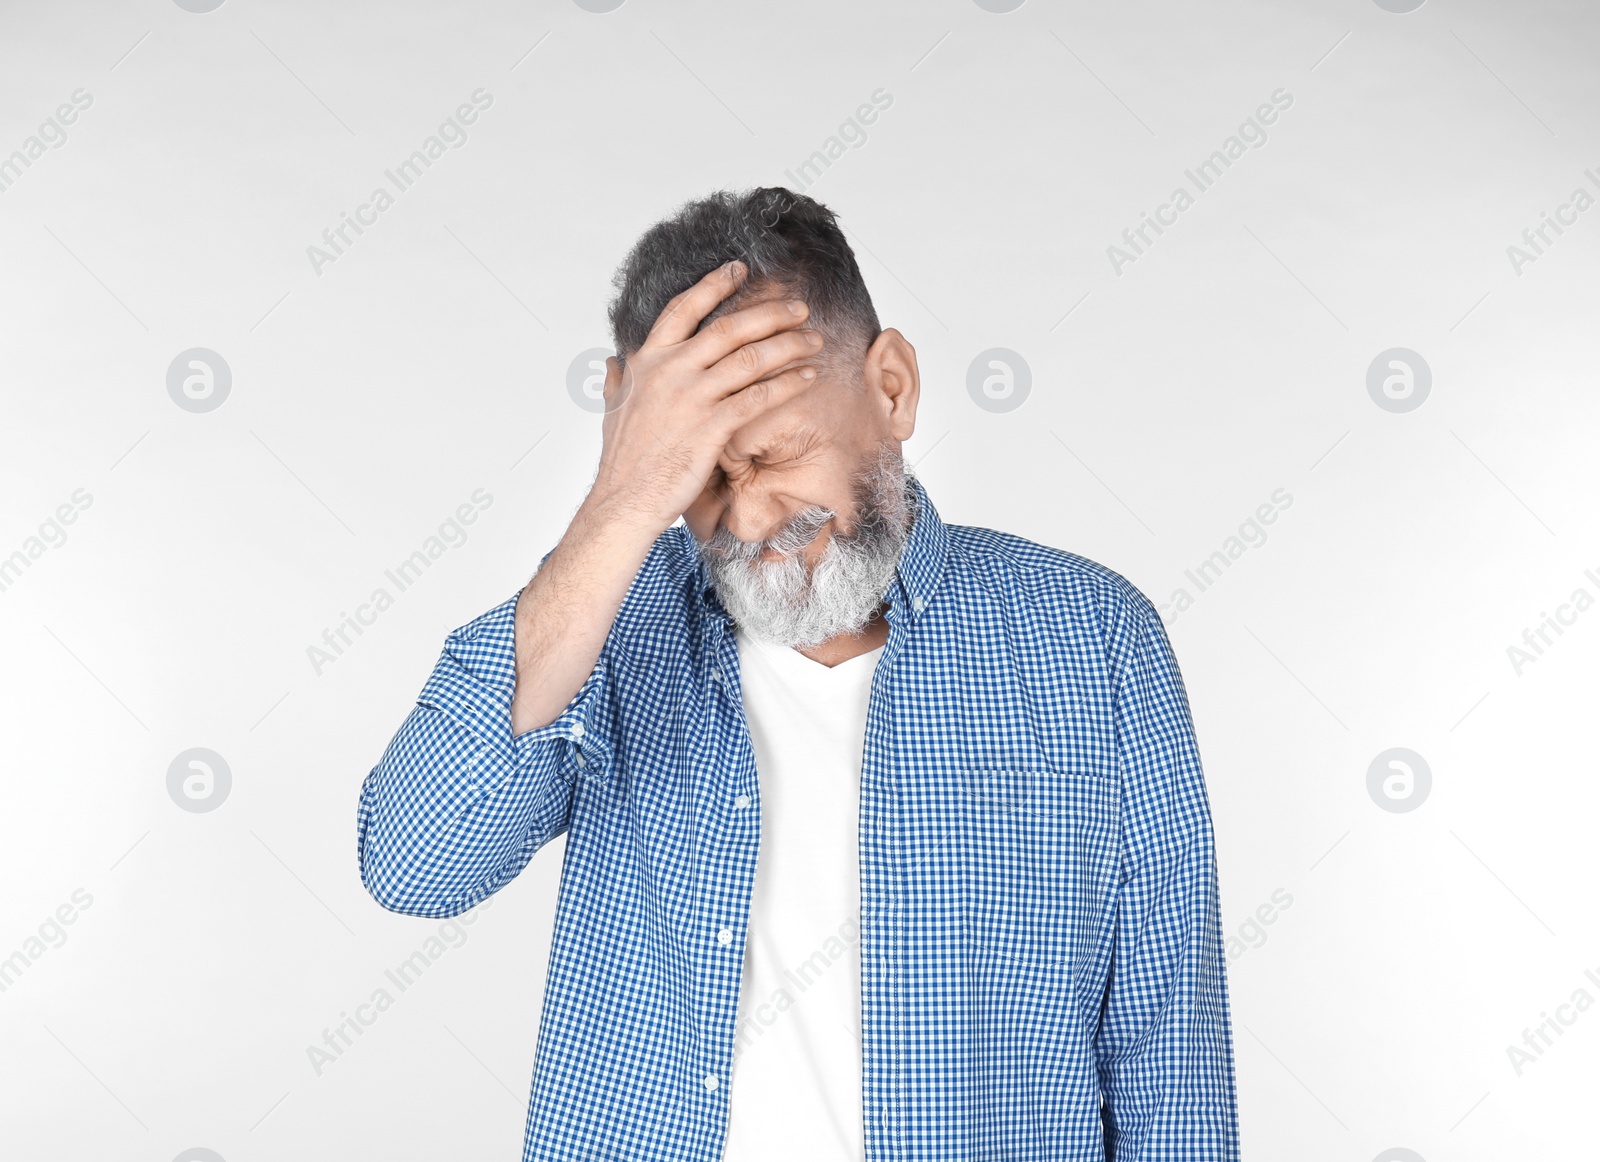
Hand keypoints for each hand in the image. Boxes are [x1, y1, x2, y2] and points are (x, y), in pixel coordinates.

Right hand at [587, 260, 824, 533]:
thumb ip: (618, 380)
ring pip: (750, 359)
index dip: (714, 285)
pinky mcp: (711, 427)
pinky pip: (759, 397)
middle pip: (728, 328)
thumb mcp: (612, 409)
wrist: (624, 501)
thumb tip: (614, 359)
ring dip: (788, 345)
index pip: (683, 309)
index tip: (740, 269)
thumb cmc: (622, 460)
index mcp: (646, 361)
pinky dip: (787, 384)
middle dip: (770, 313)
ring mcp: (691, 398)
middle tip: (800, 307)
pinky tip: (807, 378)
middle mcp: (669, 371)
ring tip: (814, 340)